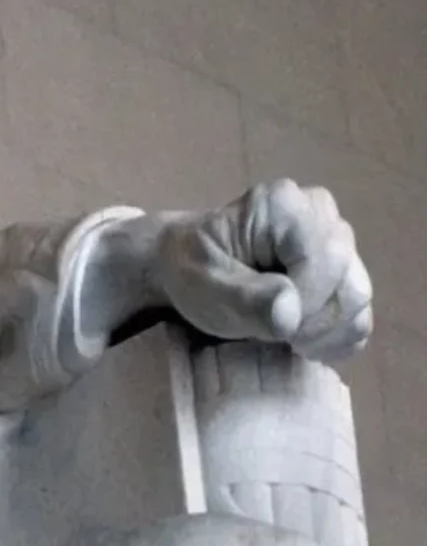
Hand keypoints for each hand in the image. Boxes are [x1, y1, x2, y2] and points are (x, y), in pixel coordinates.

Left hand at [156, 181, 372, 362]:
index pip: (324, 261)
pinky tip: (299, 340)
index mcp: (283, 205)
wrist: (185, 266)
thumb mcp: (202, 286)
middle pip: (349, 283)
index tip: (265, 322)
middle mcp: (320, 213)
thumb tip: (291, 313)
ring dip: (323, 333)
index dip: (303, 303)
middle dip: (311, 321)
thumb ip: (245, 299)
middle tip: (270, 332)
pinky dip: (334, 338)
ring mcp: (337, 241)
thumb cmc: (192, 270)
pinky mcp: (344, 270)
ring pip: (358, 300)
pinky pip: (360, 315)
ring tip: (281, 335)